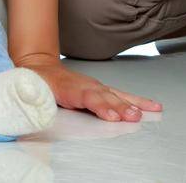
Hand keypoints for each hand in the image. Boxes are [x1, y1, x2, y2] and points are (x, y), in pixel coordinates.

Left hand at [16, 55, 162, 121]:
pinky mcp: (103, 90)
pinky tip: (152, 107)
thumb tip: (35, 100)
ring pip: (116, 96)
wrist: (40, 67)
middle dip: (120, 108)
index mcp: (69, 88)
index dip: (100, 106)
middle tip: (132, 118)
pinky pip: (123, 96)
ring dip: (130, 106)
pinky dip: (138, 102)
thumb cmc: (38, 82)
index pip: (87, 98)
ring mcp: (97, 87)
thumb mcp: (33, 89)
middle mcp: (87, 86)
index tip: (110, 116)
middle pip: (106, 98)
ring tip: (141, 115)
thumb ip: (37, 97)